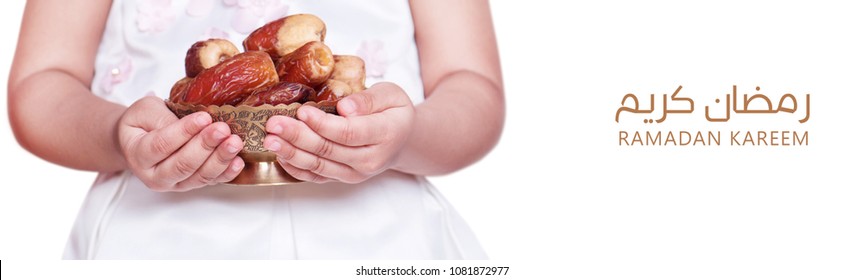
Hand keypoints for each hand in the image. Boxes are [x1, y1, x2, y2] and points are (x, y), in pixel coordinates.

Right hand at [117, 97, 244, 190]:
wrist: (140, 140)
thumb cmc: (142, 123)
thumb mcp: (145, 111)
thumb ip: (163, 118)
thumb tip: (194, 124)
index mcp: (138, 155)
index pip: (162, 145)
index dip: (184, 132)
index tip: (204, 117)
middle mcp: (155, 176)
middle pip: (182, 164)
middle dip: (205, 146)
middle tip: (222, 129)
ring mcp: (175, 183)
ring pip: (199, 176)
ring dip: (219, 159)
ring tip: (234, 142)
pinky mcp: (192, 184)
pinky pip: (211, 181)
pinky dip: (226, 172)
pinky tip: (238, 161)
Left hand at [263, 82, 414, 183]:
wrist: (401, 139)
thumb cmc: (394, 112)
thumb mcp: (391, 95)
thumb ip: (369, 100)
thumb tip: (345, 107)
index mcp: (385, 135)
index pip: (349, 133)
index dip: (323, 125)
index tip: (302, 111)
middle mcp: (369, 160)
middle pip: (329, 150)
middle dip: (298, 137)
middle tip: (274, 123)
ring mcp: (354, 173)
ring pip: (319, 165)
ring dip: (291, 153)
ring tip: (270, 139)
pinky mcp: (341, 177)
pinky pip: (315, 176)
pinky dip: (295, 167)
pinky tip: (279, 154)